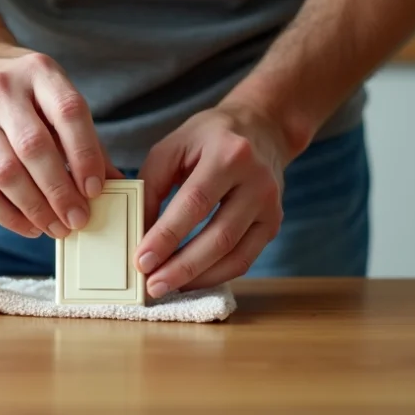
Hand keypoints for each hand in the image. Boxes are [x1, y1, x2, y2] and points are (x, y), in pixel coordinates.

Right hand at [0, 33, 120, 238]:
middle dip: (60, 191)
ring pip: (6, 174)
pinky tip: (30, 226)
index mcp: (38, 71)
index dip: (85, 154)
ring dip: (36, 209)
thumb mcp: (55, 93)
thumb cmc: (23, 87)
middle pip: (34, 148)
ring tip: (58, 227)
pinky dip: (8, 216)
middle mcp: (2, 91)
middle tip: (79, 219)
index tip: (96, 189)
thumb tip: (117, 183)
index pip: (68, 112)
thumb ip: (85, 136)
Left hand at [135, 102, 288, 297]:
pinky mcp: (274, 223)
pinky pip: (245, 259)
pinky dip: (216, 274)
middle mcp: (257, 181)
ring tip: (167, 286)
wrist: (262, 128)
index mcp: (229, 154)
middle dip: (182, 266)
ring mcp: (270, 205)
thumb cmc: (210, 137)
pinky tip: (191, 279)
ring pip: (235, 254)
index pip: (194, 203)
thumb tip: (141, 232)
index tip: (141, 260)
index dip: (167, 235)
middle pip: (219, 235)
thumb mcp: (174, 146)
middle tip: (152, 285)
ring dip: (198, 277)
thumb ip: (152, 185)